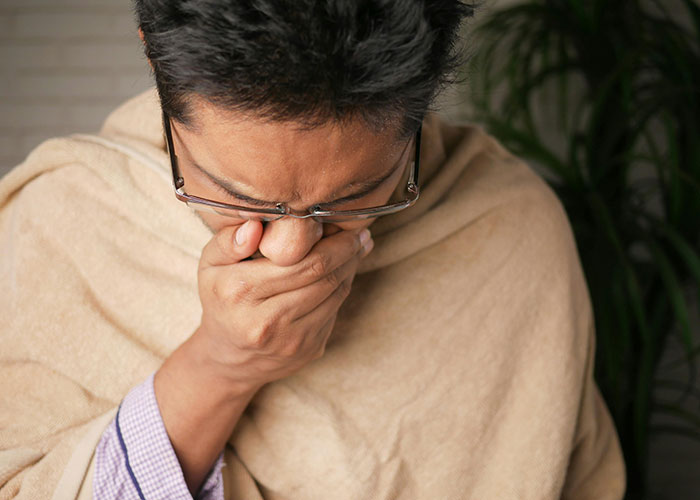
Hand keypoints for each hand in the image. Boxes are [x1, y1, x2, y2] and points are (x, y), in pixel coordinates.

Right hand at [193, 220, 373, 393]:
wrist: (228, 358)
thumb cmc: (222, 300)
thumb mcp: (210, 266)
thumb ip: (228, 241)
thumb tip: (255, 225)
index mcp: (241, 291)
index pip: (300, 261)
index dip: (330, 241)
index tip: (342, 223)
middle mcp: (266, 320)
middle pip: (323, 276)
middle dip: (347, 251)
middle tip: (358, 233)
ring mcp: (291, 339)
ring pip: (335, 293)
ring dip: (351, 267)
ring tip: (356, 248)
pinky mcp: (308, 349)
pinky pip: (336, 310)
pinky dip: (344, 287)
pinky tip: (345, 271)